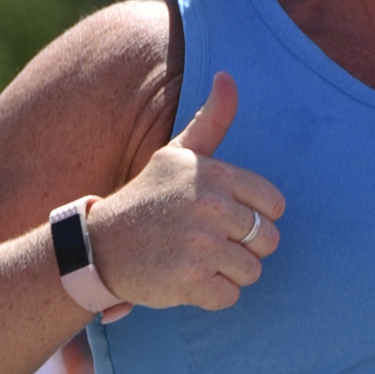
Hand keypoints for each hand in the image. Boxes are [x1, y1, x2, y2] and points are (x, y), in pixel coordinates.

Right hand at [87, 75, 284, 311]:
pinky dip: (212, 296)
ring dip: (228, 274)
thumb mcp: (177, 155)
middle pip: (267, 241)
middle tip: (208, 244)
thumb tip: (228, 76)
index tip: (225, 219)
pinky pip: (230, 297)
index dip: (254, 218)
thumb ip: (211, 121)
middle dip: (243, 249)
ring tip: (197, 261)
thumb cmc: (147, 199)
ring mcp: (201, 244)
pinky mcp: (191, 280)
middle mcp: (210, 206)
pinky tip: (187, 280)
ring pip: (252, 271)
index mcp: (214, 174)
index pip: (273, 205)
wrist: (100, 245)